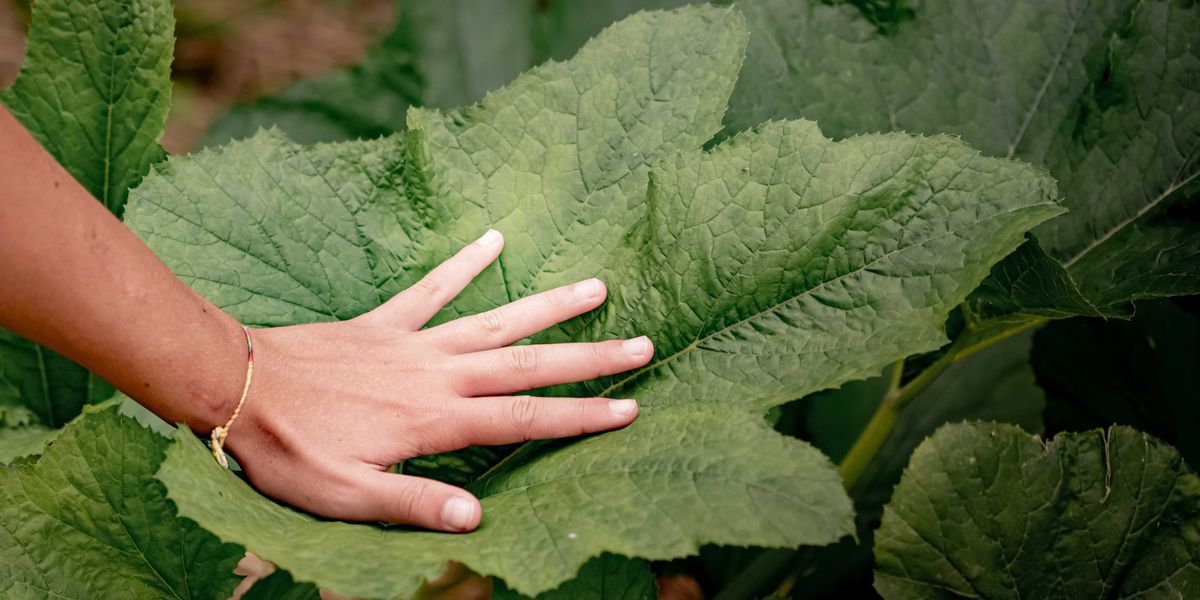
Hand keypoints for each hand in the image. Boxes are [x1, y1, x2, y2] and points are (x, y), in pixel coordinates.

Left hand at [223, 230, 652, 531]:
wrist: (235, 387)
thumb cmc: (290, 452)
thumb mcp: (346, 497)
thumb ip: (412, 505)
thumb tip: (477, 518)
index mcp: (435, 419)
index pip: (525, 419)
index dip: (581, 415)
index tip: (630, 406)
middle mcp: (437, 373)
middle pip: (528, 363)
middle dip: (589, 356)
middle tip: (642, 344)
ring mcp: (413, 342)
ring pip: (495, 320)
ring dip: (548, 305)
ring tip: (596, 285)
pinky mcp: (384, 323)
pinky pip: (431, 289)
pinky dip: (462, 264)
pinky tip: (493, 238)